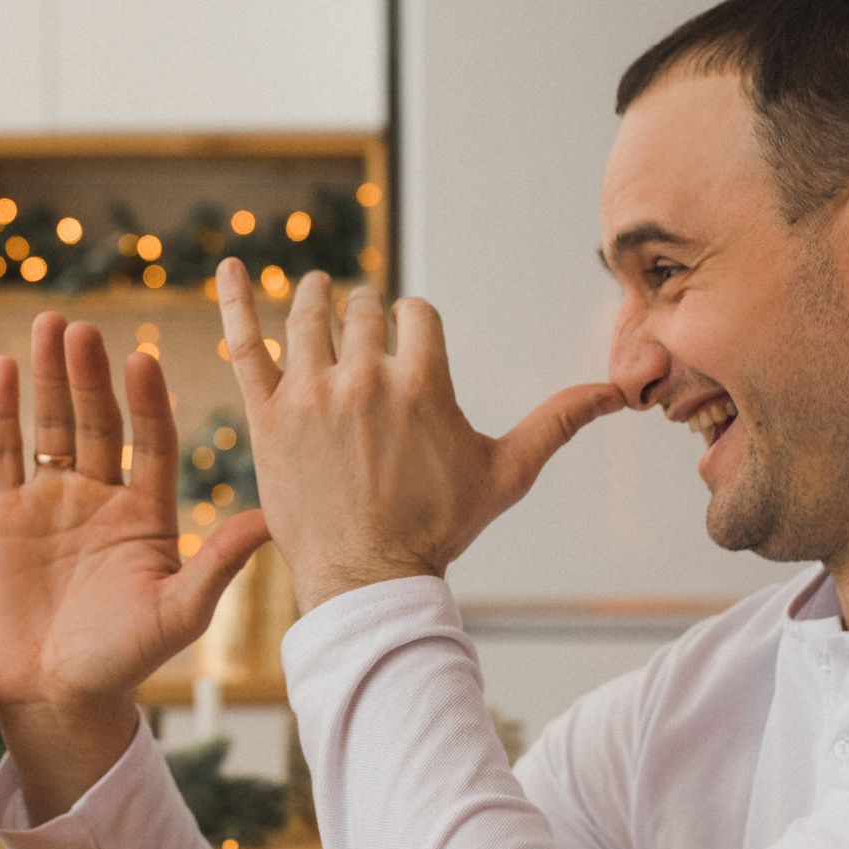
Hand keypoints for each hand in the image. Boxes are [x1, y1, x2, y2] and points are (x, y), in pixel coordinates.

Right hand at [0, 314, 269, 810]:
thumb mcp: (177, 613)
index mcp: (147, 512)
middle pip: (96, 420)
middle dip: (90, 374)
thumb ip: (217, 566)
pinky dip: (2, 411)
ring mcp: (50, 500)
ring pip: (50, 423)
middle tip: (84, 328)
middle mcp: (100, 496)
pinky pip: (4, 452)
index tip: (143, 359)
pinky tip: (4, 368)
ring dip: (49, 376)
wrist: (56, 694)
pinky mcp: (3, 514)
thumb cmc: (124, 660)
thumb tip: (269, 521)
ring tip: (48, 324)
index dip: (146, 400)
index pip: (150, 440)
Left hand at [218, 261, 620, 611]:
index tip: (408, 338)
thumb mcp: (506, 473)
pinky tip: (229, 267)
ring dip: (317, 298)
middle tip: (363, 325)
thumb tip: (620, 391)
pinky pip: (245, 344)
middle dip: (367, 313)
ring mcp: (310, 394)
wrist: (368, 581)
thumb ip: (558, 422)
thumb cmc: (440, 530)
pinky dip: (236, 300)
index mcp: (421, 383)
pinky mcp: (267, 416)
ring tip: (319, 292)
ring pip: (309, 317)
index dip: (413, 322)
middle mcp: (364, 379)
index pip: (415, 314)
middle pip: (363, 311)